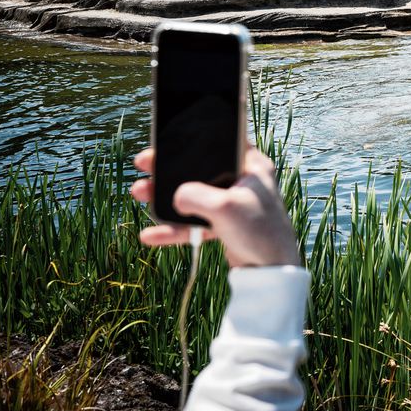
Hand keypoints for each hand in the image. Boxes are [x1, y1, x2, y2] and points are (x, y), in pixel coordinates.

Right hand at [131, 146, 300, 267]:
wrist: (271, 272)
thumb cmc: (260, 232)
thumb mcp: (226, 207)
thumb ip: (196, 195)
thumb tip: (177, 196)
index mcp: (252, 166)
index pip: (222, 143)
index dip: (195, 139)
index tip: (167, 139)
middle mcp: (243, 181)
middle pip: (199, 169)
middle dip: (169, 170)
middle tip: (143, 163)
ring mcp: (232, 203)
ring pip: (193, 196)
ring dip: (165, 197)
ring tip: (139, 195)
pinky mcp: (224, 224)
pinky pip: (194, 221)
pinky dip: (175, 228)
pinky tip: (151, 235)